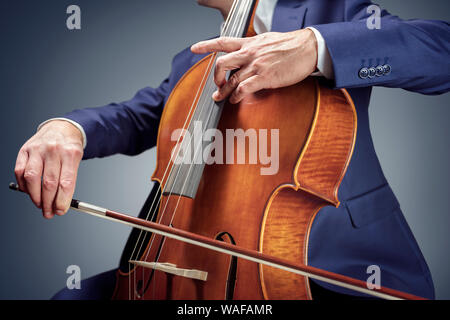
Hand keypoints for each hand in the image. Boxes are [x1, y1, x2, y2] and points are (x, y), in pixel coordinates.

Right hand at [14, 120, 83, 218]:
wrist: (61, 128)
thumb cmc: (68, 148)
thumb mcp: (76, 160)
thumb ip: (69, 180)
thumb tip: (61, 204)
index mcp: (70, 153)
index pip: (65, 183)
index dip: (62, 201)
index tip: (60, 211)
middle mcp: (53, 150)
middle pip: (49, 183)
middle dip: (48, 203)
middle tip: (49, 212)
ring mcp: (37, 149)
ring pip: (32, 178)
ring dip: (35, 196)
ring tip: (40, 204)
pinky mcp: (24, 150)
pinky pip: (20, 171)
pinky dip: (24, 185)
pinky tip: (29, 191)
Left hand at [191, 28, 317, 103]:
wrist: (308, 47)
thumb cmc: (291, 45)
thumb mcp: (268, 41)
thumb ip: (254, 48)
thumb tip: (247, 56)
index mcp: (250, 43)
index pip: (223, 42)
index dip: (206, 45)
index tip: (194, 48)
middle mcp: (250, 53)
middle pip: (222, 63)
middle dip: (215, 77)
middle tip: (216, 86)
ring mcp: (256, 65)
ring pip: (231, 80)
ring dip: (224, 91)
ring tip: (222, 98)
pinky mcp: (265, 77)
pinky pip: (244, 88)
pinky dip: (237, 96)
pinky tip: (236, 100)